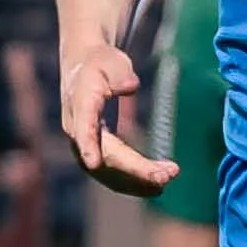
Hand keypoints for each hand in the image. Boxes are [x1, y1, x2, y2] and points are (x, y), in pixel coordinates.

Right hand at [60, 41, 175, 197]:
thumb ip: (120, 74)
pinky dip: (133, 182)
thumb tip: (131, 87)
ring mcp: (84, 145)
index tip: (92, 162)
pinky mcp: (95, 152)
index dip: (87, 145)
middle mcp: (78, 130)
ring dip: (137, 181)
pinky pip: (112, 174)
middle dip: (135, 170)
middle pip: (105, 156)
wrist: (84, 68)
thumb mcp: (112, 61)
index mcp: (80, 105)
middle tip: (167, 175)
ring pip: (108, 172)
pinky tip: (156, 185)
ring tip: (168, 178)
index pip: (83, 128)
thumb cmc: (102, 63)